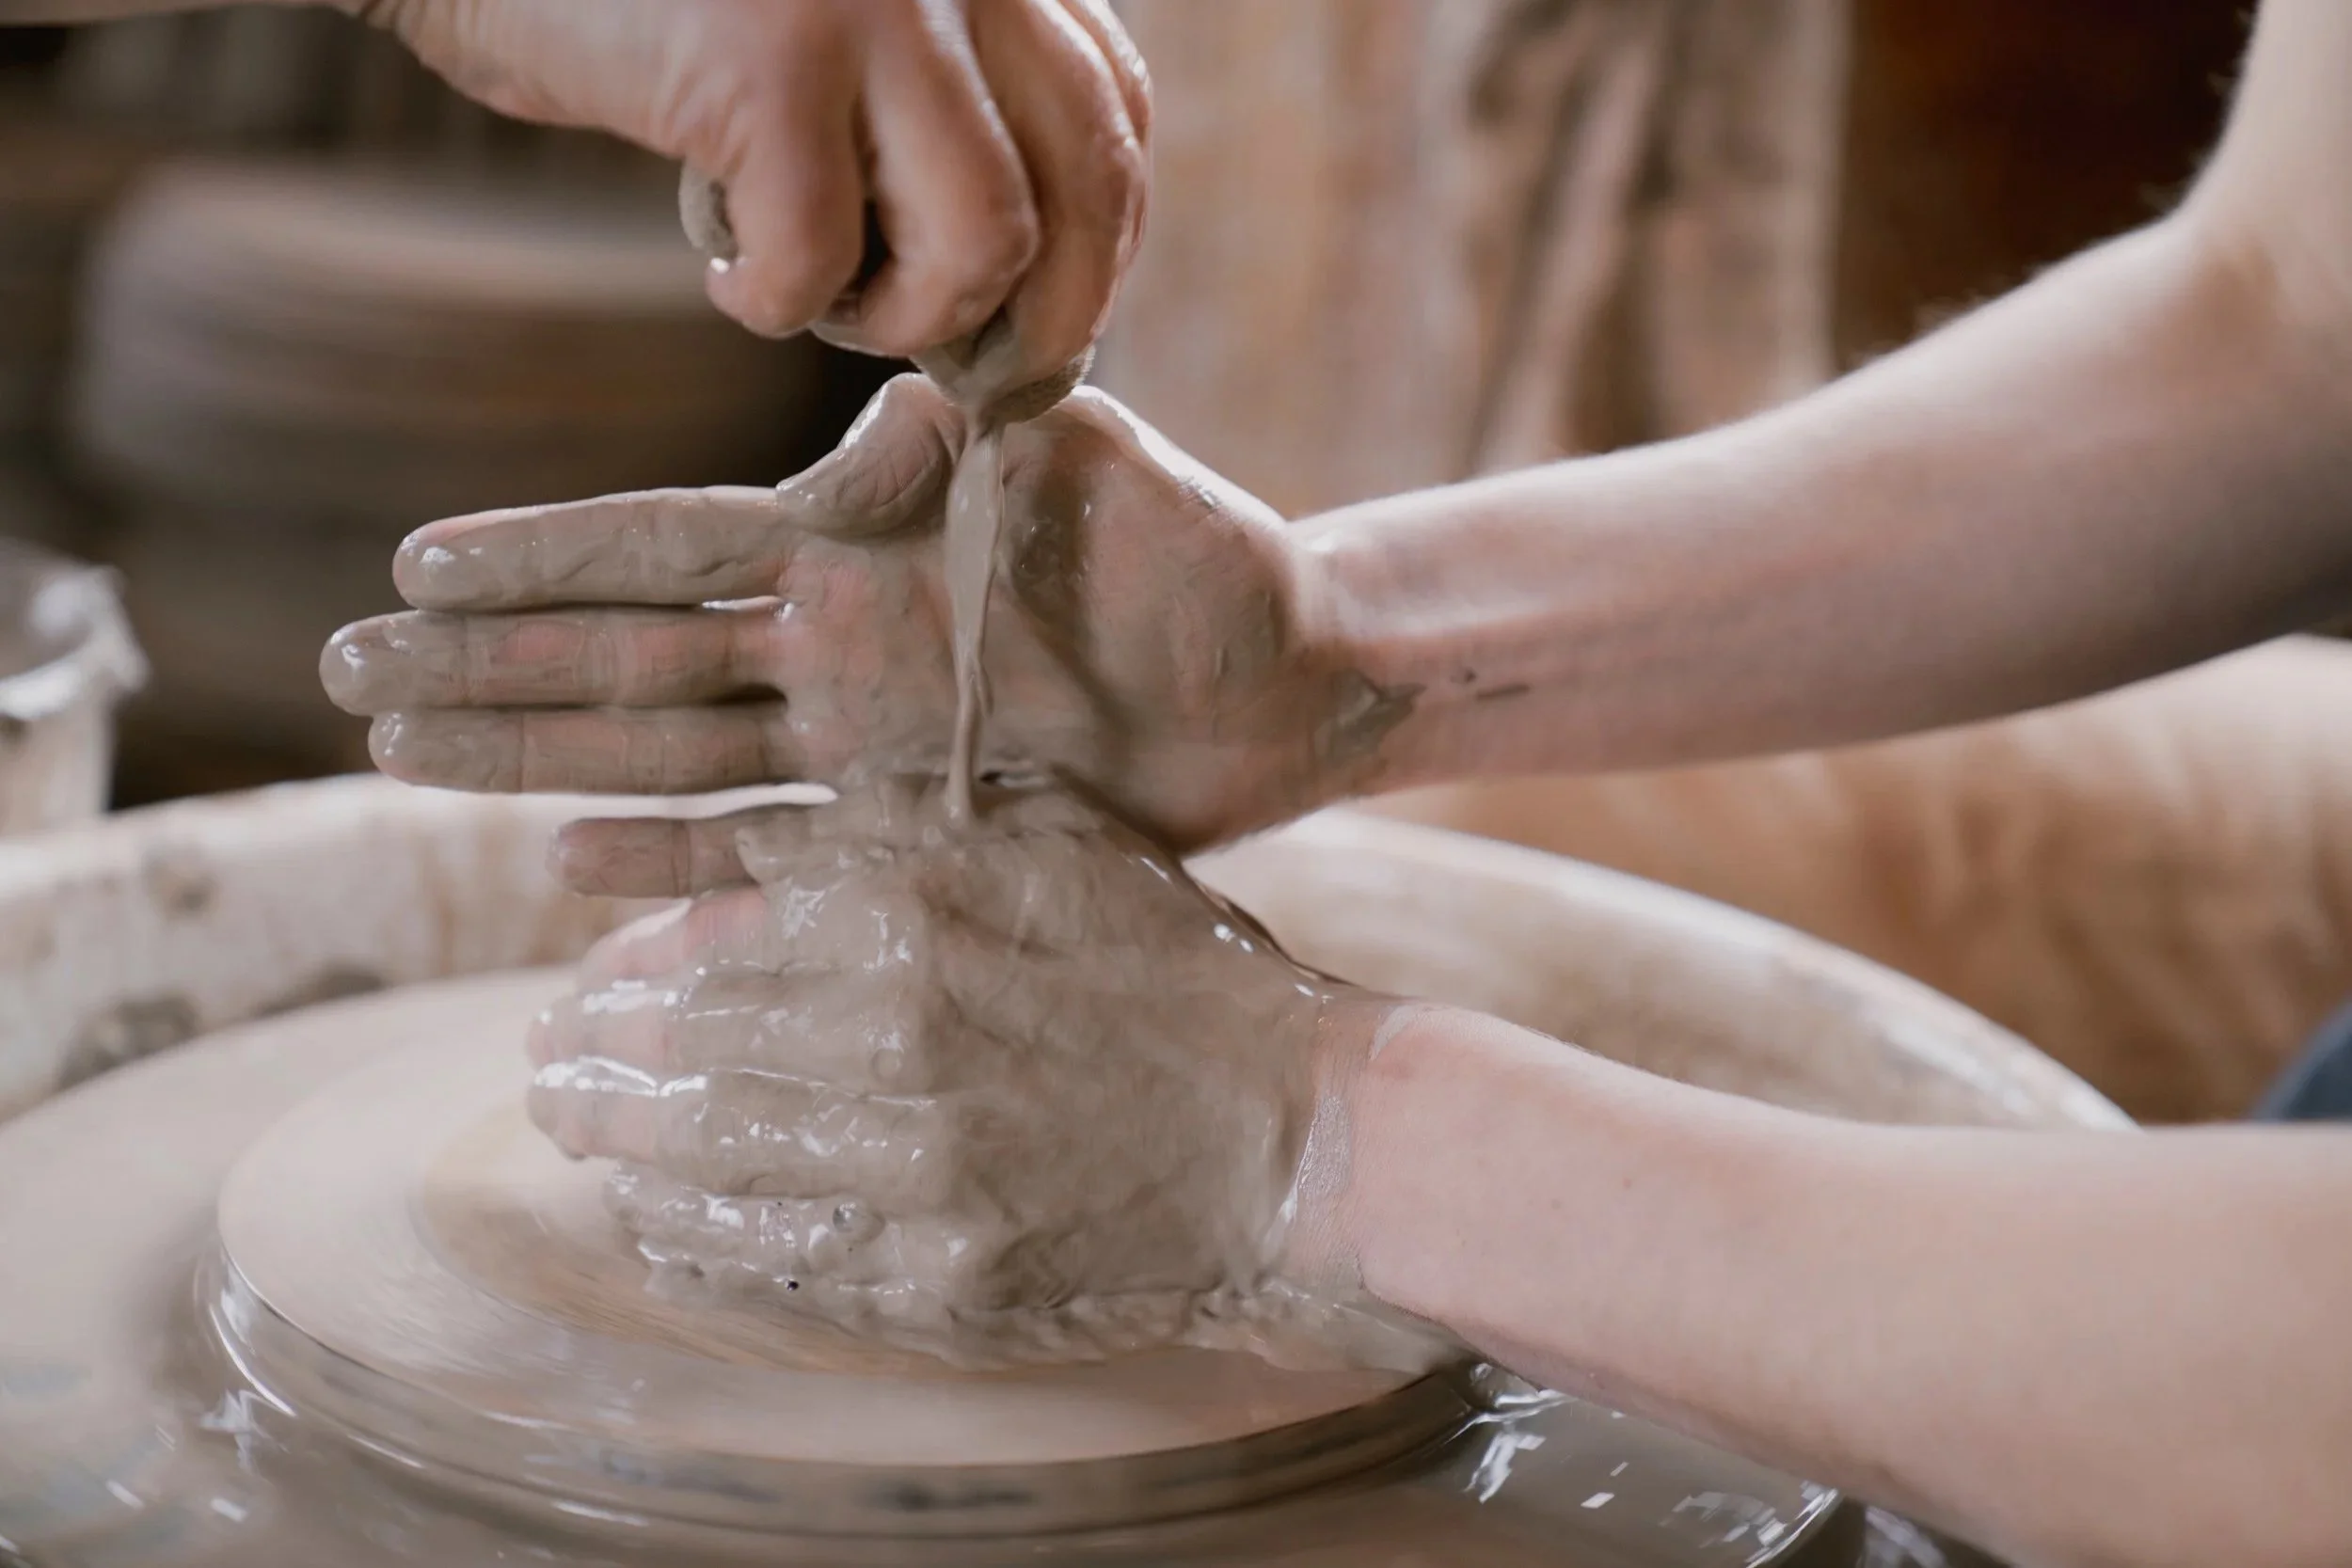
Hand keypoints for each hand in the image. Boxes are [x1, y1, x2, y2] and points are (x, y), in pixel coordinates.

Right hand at [323, 376, 1407, 848]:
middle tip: (349, 675)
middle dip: (488, 667)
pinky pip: (764, 849)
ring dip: (535, 761)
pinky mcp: (909, 828)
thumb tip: (879, 410)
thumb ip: (972, 432)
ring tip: (405, 758)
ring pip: (665, 754)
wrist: (1277, 682)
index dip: (545, 560)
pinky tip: (564, 868)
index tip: (419, 565)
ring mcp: (859, 743)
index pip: (670, 548)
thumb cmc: (1198, 553)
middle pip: (628, 659)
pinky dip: (670, 861)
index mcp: (858, 548)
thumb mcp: (1084, 460)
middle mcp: (832, 648)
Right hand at [345, 0, 1148, 381]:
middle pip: (1091, 184)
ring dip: (909, 319)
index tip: (1024, 314)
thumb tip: (1017, 274)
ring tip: (822, 306)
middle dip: (1048, 319)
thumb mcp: (830, 22)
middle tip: (973, 379)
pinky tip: (726, 282)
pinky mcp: (766, 63)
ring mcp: (872, 1)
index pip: (1114, 115)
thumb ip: (933, 95)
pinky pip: (822, 259)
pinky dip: (777, 307)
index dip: (1090, 242)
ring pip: (986, 238)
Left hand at [525, 776, 1427, 1364]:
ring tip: (579, 1135)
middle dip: (592, 1061)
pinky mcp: (942, 1281)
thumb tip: (746, 846)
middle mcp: (898, 1042)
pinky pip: (777, 1264)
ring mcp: (917, 1175)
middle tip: (543, 1064)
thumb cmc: (1179, 973)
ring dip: (622, 1152)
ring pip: (708, 1165)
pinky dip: (698, 1242)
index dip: (629, 968)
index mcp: (917, 915)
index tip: (592, 983)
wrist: (1297, 1134)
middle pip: (685, 1054)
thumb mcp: (1053, 844)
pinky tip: (663, 1222)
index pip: (713, 942)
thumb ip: (898, 827)